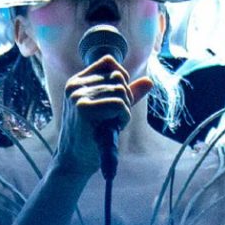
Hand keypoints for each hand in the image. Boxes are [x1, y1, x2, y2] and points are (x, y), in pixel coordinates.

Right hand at [54, 56, 153, 176]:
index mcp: (76, 82)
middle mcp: (75, 85)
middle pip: (118, 77)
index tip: (117, 100)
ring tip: (110, 124)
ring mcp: (78, 96)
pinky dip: (123, 117)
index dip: (121, 79)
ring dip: (124, 111)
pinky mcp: (84, 109)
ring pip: (121, 91)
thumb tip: (149, 81)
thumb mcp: (110, 110)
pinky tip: (112, 128)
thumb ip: (128, 94)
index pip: (108, 62)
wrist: (75, 162)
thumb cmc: (92, 136)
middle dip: (125, 99)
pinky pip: (118, 104)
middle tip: (112, 118)